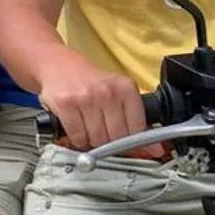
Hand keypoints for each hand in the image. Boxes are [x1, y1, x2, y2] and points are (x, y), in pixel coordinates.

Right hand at [38, 50, 153, 155]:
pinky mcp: (66, 104)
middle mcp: (108, 91)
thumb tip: (156, 149)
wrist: (58, 65)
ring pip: (97, 139)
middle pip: (116, 138)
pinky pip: (77, 137)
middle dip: (109, 142)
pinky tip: (77, 126)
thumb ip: (137, 122)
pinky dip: (77, 138)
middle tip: (102, 132)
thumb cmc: (90, 83)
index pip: (137, 129)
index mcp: (126, 88)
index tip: (126, 144)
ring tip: (88, 126)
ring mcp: (86, 97)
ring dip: (91, 140)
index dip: (131, 142)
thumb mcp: (118, 95)